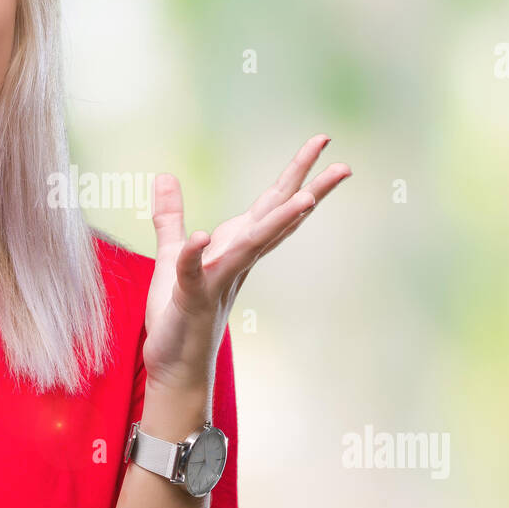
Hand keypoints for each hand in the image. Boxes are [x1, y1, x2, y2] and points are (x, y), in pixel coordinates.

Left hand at [142, 134, 349, 394]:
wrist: (174, 366)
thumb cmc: (177, 313)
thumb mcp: (169, 254)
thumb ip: (170, 217)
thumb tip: (164, 175)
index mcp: (235, 246)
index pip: (272, 204)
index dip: (296, 172)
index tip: (321, 141)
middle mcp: (236, 260)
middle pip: (276, 219)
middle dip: (308, 191)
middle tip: (343, 165)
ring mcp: (218, 280)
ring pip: (251, 246)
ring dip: (276, 224)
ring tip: (304, 200)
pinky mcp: (191, 300)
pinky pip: (193, 273)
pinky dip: (195, 256)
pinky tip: (202, 238)